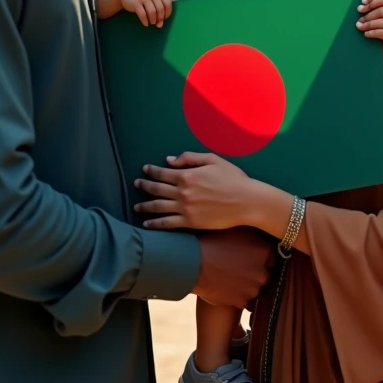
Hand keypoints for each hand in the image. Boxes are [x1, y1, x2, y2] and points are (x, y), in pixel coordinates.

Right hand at [120, 0, 171, 27]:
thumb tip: (161, 24)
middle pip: (160, 9)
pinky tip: (145, 24)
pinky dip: (145, 21)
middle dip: (160, 18)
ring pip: (152, 12)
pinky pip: (142, 14)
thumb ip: (158, 8)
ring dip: (153, 20)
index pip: (167, 3)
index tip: (164, 18)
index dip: (167, 13)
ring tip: (152, 23)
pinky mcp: (135, 2)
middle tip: (157, 24)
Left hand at [135, 153, 253, 229]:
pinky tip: (147, 223)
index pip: (163, 173)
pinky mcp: (190, 222)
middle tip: (136, 184)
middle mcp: (182, 192)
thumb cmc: (232, 178)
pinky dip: (155, 223)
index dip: (152, 171)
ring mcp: (185, 209)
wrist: (246, 201)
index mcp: (187, 175)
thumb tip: (169, 160)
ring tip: (136, 206)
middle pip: (157, 189)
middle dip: (144, 186)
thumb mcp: (212, 159)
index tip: (145, 169)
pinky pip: (167, 224)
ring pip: (158, 207)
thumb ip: (189, 158)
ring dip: (145, 206)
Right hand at [194, 227, 273, 307]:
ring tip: (228, 276)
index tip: (247, 257)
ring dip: (244, 285)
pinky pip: (242, 299)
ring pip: (253, 288)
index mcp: (263, 251)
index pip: (269, 258)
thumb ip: (254, 236)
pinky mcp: (241, 301)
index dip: (258, 258)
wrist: (194, 262)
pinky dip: (235, 295)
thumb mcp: (237, 230)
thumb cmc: (213, 241)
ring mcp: (252, 288)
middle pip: (263, 275)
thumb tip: (260, 236)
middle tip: (236, 267)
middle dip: (253, 273)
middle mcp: (262, 272)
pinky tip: (224, 286)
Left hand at [356, 0, 382, 60]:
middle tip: (359, 13)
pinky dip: (371, 32)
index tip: (362, 2)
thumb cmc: (378, 25)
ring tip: (359, 26)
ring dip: (367, 22)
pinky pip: (382, 31)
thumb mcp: (375, 7)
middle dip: (369, 8)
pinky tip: (366, 34)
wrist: (382, 49)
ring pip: (381, 18)